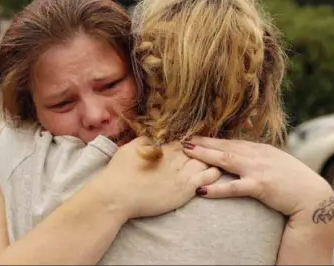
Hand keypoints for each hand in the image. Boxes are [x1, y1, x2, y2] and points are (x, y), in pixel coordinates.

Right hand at [88, 137, 221, 219]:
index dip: (190, 141)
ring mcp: (181, 174)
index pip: (182, 141)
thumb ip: (145, 141)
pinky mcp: (185, 189)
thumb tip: (154, 138)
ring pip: (204, 161)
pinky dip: (214, 172)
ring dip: (210, 159)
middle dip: (203, 149)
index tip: (194, 141)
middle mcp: (174, 158)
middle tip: (210, 148)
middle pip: (196, 150)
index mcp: (162, 147)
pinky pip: (207, 178)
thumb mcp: (129, 148)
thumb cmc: (118, 172)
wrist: (117, 195)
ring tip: (217, 158)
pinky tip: (217, 170)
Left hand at [181, 136, 333, 216]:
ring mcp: (258, 169)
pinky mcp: (261, 186)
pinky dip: (217, 188)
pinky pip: (234, 187)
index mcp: (259, 149)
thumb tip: (241, 154)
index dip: (211, 139)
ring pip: (225, 160)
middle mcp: (257, 155)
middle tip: (182, 139)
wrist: (313, 196)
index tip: (194, 136)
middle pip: (224, 146)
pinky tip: (202, 190)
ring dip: (205, 155)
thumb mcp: (274, 162)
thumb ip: (257, 157)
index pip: (230, 141)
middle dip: (202, 142)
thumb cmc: (292, 180)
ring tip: (186, 152)